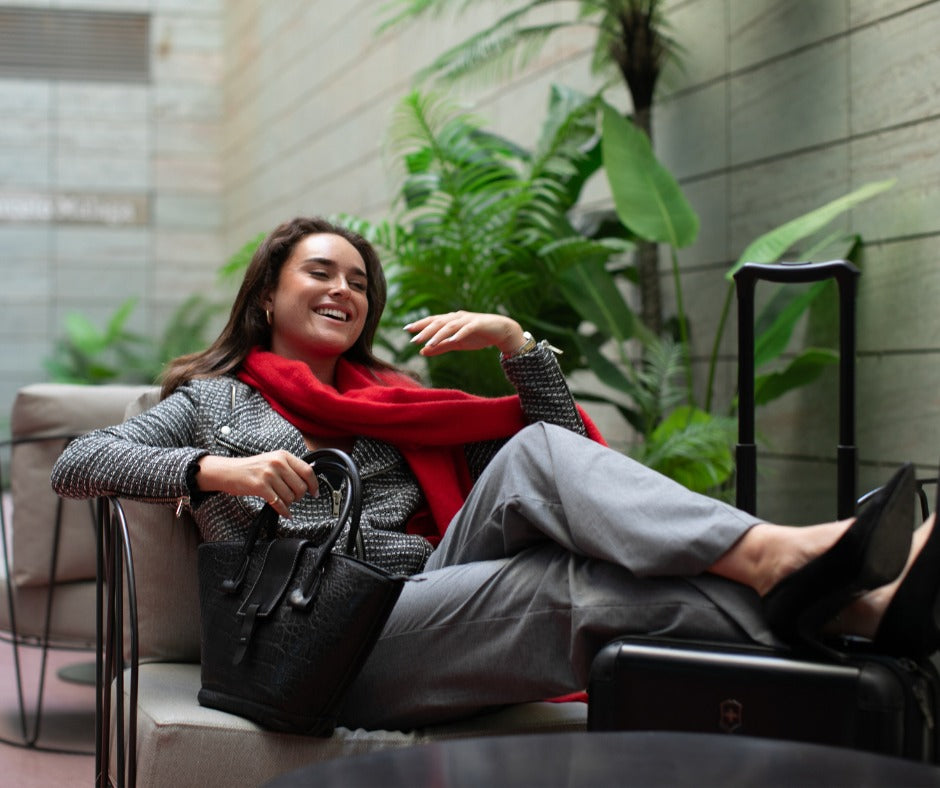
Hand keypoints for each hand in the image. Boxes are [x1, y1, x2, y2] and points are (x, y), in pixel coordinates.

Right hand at [196, 451, 318, 518]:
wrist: (228, 471)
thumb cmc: (251, 468)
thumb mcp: (272, 460)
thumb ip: (289, 467)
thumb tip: (308, 479)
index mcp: (283, 455)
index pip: (307, 470)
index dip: (314, 484)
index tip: (315, 492)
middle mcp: (277, 463)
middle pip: (301, 486)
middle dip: (300, 496)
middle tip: (294, 498)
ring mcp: (268, 475)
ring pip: (291, 496)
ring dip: (289, 503)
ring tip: (283, 501)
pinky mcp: (260, 487)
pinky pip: (279, 503)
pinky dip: (284, 511)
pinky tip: (285, 513)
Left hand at [404, 311, 524, 356]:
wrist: (501, 331)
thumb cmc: (477, 335)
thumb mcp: (456, 343)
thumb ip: (440, 347)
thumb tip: (421, 351)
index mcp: (451, 320)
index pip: (432, 321)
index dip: (420, 324)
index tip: (407, 329)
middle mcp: (457, 318)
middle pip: (438, 322)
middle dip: (425, 330)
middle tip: (414, 339)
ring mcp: (468, 320)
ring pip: (450, 326)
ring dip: (439, 335)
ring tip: (429, 344)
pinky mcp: (479, 324)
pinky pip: (467, 329)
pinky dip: (459, 334)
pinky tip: (453, 340)